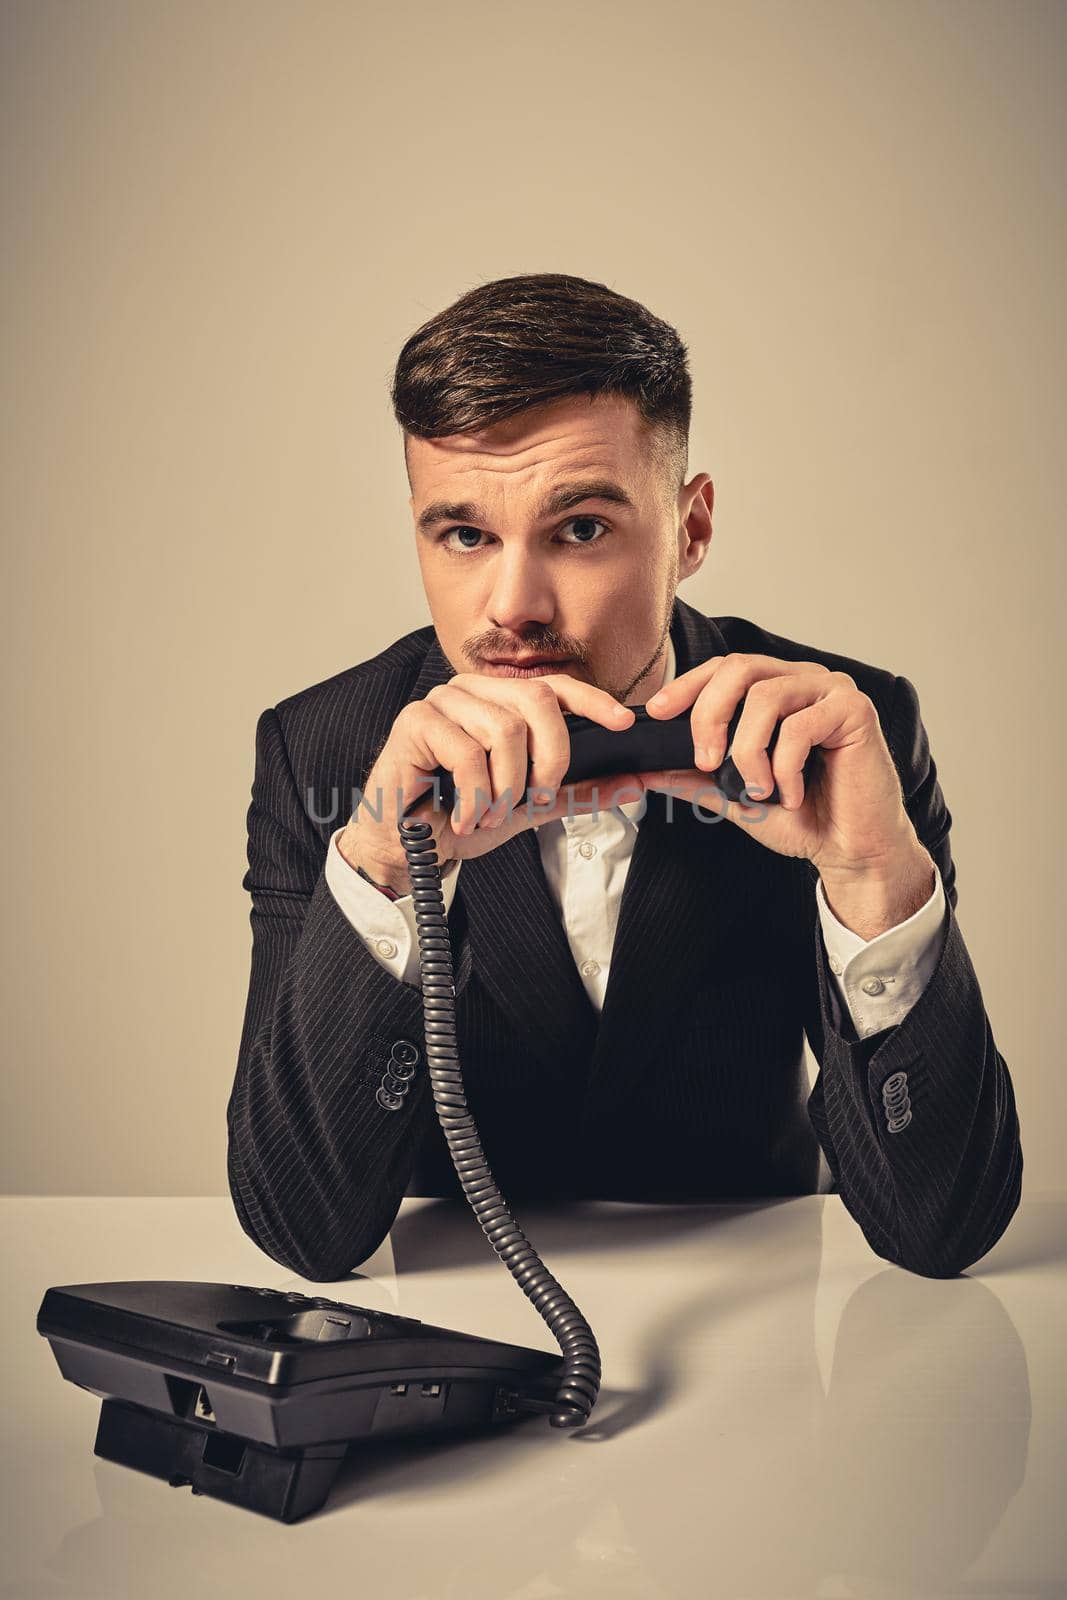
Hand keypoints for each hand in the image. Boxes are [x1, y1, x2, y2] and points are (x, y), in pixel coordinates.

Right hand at [338, 673, 643, 892]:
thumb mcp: (530, 806)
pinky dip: (475, 796)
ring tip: (489, 814)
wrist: (408, 848)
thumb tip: (633, 781)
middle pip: (536, 700)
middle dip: (549, 758)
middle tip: (534, 796)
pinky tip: (465, 816)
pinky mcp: (414, 722)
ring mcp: (441, 702)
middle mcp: (471, 692)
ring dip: (505, 787)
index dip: (592, 701)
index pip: (554, 686)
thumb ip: (577, 791)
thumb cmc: (460, 817)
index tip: (624, 722)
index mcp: (499, 702)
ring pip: (504, 730)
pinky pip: (467, 752)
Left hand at [638, 653, 930, 885]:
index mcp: (778, 689)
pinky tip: (791, 795)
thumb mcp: (733, 795)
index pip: (725, 668)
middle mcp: (805, 680)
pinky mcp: (856, 710)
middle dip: (710, 714)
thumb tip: (643, 769)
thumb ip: (693, 777)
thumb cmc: (802, 818)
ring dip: (749, 751)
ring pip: (767, 697)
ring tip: (756, 789)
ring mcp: (833, 691)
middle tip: (706, 760)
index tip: (657, 714)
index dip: (688, 685)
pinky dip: (785, 767)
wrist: (850, 851)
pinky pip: (800, 726)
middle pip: (740, 668)